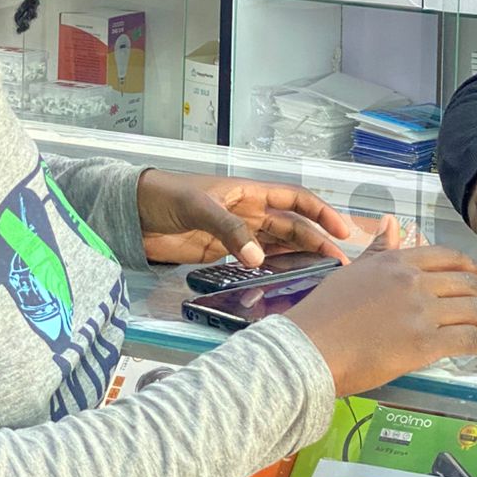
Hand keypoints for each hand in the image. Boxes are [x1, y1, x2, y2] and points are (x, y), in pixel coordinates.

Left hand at [137, 171, 350, 267]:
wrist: (134, 213)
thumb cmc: (166, 196)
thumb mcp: (200, 207)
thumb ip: (230, 231)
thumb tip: (258, 259)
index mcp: (249, 193)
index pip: (295, 200)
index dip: (321, 212)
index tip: (342, 231)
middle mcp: (249, 213)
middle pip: (292, 227)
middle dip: (317, 243)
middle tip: (340, 266)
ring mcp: (237, 235)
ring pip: (278, 246)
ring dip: (299, 259)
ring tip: (321, 277)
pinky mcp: (222, 255)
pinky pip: (255, 262)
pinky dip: (271, 271)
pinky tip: (284, 284)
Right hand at [290, 244, 476, 397]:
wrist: (308, 349)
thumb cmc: (324, 314)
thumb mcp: (353, 270)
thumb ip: (378, 249)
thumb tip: (391, 223)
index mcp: (397, 261)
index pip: (448, 257)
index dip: (472, 269)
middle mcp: (414, 280)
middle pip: (467, 282)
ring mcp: (421, 311)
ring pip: (474, 309)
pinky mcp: (424, 343)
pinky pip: (468, 338)